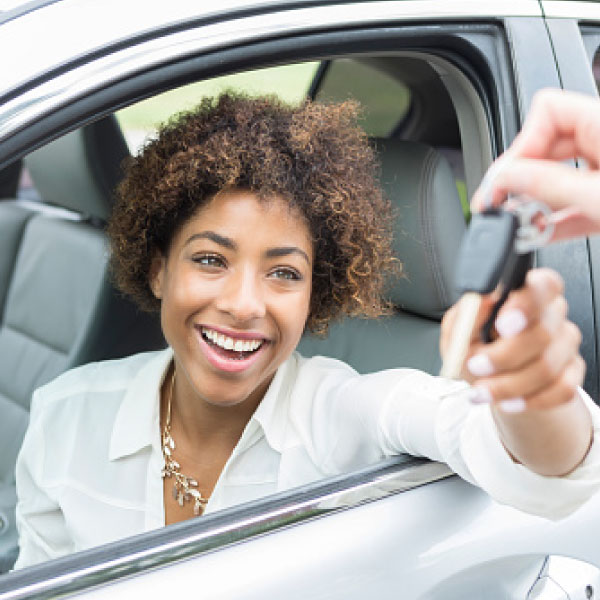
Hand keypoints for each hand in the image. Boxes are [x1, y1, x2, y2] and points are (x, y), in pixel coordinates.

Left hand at [441, 268, 591, 475]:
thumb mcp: (458, 330)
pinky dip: (529, 400)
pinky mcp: (572, 372)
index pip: (543, 285)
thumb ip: (465, 315)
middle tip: (476, 365)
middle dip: (505, 355)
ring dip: (509, 384)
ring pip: (547, 366)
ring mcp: (565, 343)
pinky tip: (507, 402)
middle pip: (542, 330)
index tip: (502, 324)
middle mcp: (550, 314)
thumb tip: (477, 302)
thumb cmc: (474, 346)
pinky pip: (561, 389)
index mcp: (525, 293)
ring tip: (482, 390)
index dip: (526, 303)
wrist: (489, 379)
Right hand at [471, 88, 599, 241]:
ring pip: (557, 178)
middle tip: (494, 205)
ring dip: (532, 203)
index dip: (519, 145)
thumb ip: (552, 187)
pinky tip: (537, 235)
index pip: (547, 111)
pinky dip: (553, 220)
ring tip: (513, 225)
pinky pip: (574, 203)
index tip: (502, 180)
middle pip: (546, 147)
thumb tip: (506, 179)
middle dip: (518, 178)